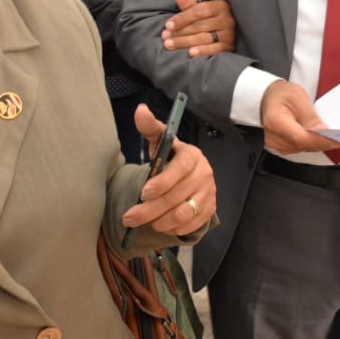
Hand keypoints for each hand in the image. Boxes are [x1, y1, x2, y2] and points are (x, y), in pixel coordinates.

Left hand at [122, 104, 215, 235]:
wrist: (188, 177)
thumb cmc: (170, 158)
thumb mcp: (160, 142)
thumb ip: (149, 127)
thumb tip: (140, 110)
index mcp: (192, 155)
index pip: (181, 168)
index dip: (163, 182)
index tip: (143, 193)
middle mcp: (204, 173)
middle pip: (177, 196)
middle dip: (149, 210)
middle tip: (129, 218)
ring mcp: (209, 193)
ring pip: (183, 214)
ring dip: (160, 221)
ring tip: (145, 221)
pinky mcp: (210, 210)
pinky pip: (190, 225)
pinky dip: (172, 228)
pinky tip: (161, 224)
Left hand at [162, 0, 236, 56]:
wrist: (225, 34)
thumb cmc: (209, 20)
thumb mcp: (200, 11)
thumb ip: (189, 5)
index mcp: (220, 6)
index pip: (199, 11)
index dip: (182, 18)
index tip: (168, 25)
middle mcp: (226, 19)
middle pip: (199, 26)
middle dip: (179, 32)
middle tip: (165, 37)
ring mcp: (228, 34)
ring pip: (204, 38)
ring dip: (184, 42)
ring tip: (169, 44)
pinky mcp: (228, 47)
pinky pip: (214, 50)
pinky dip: (202, 51)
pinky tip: (190, 53)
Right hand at [261, 80, 339, 153]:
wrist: (266, 97)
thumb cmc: (280, 94)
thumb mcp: (297, 97)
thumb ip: (309, 116)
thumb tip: (322, 131)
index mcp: (276, 122)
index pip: (302, 138)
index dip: (321, 140)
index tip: (338, 140)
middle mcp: (274, 137)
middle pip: (304, 145)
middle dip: (324, 142)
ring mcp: (277, 144)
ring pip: (304, 148)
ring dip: (319, 143)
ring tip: (332, 136)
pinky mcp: (282, 147)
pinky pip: (301, 148)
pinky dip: (312, 143)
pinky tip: (319, 137)